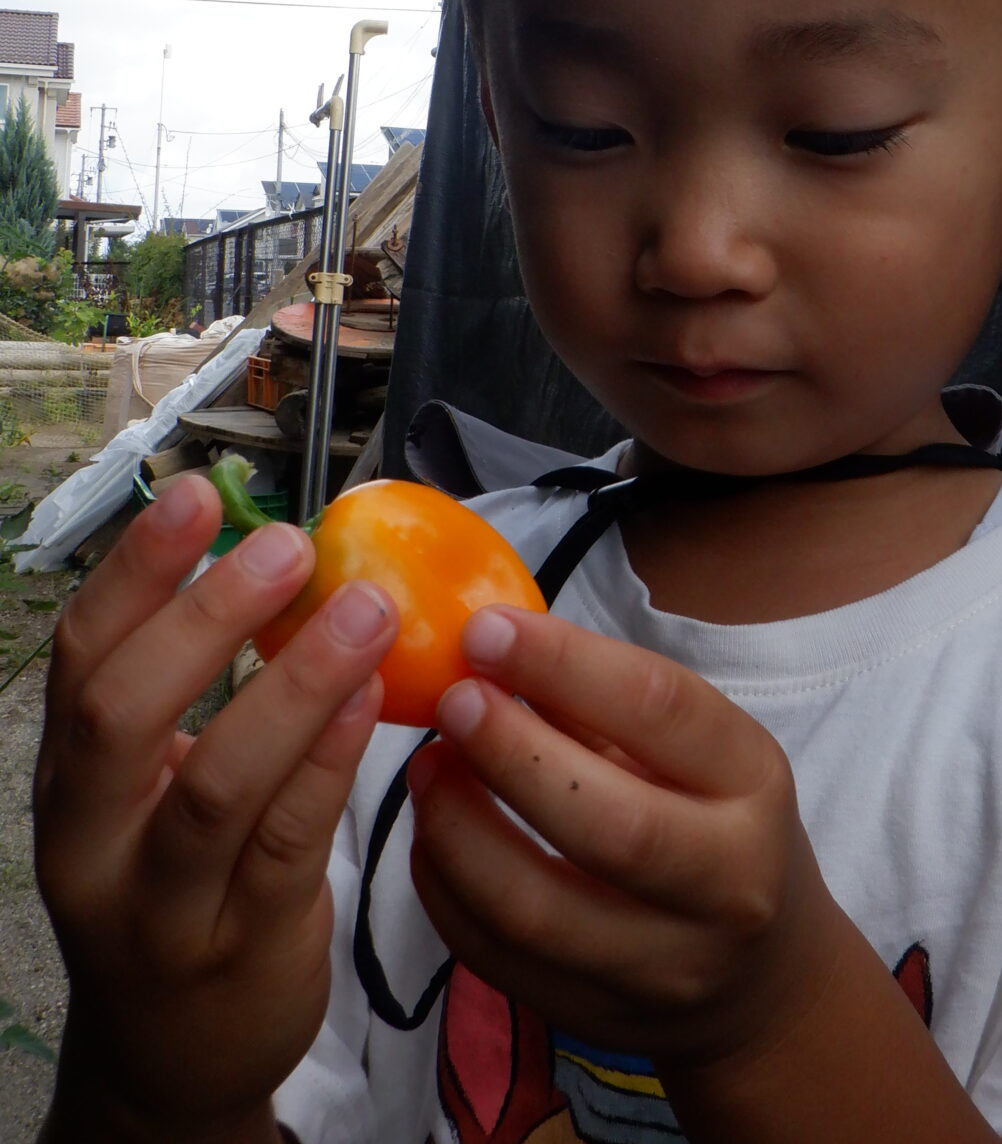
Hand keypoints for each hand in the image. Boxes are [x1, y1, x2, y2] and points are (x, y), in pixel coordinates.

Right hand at [33, 473, 397, 1142]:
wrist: (173, 1064)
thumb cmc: (176, 889)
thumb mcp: (151, 796)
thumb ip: (193, 694)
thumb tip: (279, 557)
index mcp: (72, 784)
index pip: (82, 661)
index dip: (135, 572)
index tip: (194, 493)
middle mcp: (96, 844)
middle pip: (123, 717)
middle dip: (205, 620)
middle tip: (288, 546)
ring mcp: (165, 907)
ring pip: (218, 787)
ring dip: (296, 684)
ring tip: (366, 608)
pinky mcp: (243, 951)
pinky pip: (290, 843)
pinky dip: (333, 760)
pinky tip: (374, 697)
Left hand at [406, 606, 848, 1072]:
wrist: (761, 976)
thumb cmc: (713, 820)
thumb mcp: (698, 748)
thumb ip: (605, 703)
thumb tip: (493, 646)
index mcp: (753, 782)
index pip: (661, 711)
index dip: (564, 664)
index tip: (484, 630)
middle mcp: (726, 883)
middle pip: (608, 824)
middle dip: (512, 754)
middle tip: (450, 703)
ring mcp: (665, 968)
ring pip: (539, 910)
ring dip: (461, 829)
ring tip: (427, 767)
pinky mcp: (600, 1021)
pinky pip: (500, 961)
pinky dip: (447, 894)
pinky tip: (431, 838)